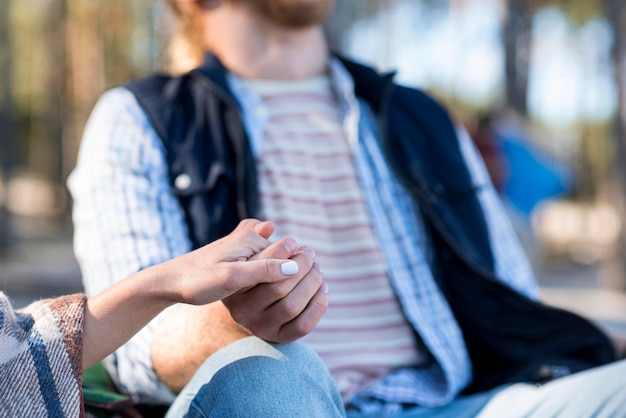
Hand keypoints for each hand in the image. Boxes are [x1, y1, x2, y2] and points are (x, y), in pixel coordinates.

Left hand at [161, 219, 299, 305]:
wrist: (170, 281)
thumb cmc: (197, 281)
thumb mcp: (231, 278)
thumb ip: (263, 271)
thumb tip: (295, 266)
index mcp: (252, 239)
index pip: (289, 257)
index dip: (294, 277)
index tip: (286, 297)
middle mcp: (252, 239)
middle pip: (284, 260)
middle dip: (285, 280)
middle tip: (273, 300)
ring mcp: (246, 248)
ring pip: (274, 266)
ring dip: (276, 282)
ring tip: (264, 298)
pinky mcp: (241, 258)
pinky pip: (264, 267)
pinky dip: (266, 278)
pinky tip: (261, 292)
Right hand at [222, 224, 328, 342]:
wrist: (250, 307)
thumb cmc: (252, 270)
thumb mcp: (246, 252)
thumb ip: (252, 235)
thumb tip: (268, 226)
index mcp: (233, 287)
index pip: (259, 267)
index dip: (281, 252)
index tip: (294, 242)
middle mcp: (242, 311)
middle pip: (278, 287)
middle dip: (302, 265)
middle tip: (310, 253)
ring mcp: (260, 327)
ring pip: (292, 305)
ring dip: (312, 283)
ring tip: (318, 268)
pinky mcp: (279, 338)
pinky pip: (303, 325)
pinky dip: (318, 305)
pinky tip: (323, 288)